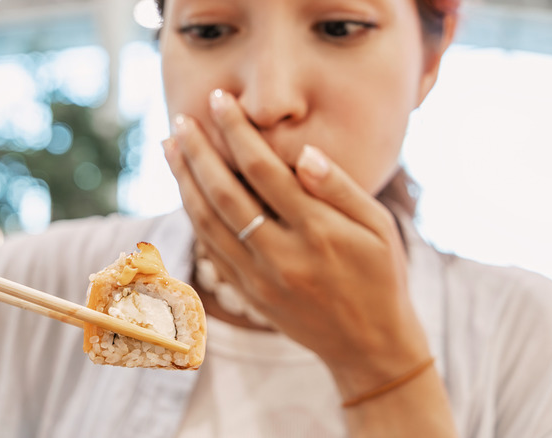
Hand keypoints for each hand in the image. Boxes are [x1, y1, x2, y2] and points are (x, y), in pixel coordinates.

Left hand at [163, 91, 430, 397]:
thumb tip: (304, 153)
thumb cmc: (381, 276)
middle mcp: (282, 256)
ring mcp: (260, 279)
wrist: (369, 345)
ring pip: (208, 223)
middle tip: (180, 120)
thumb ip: (340, 189)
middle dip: (197, 153)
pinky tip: (185, 192)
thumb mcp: (379, 227)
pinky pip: (211, 250)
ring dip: (184, 183)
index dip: (237, 132)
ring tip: (170, 149)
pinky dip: (194, 217)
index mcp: (319, 232)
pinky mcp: (248, 295)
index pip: (264, 170)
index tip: (220, 101)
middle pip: (224, 195)